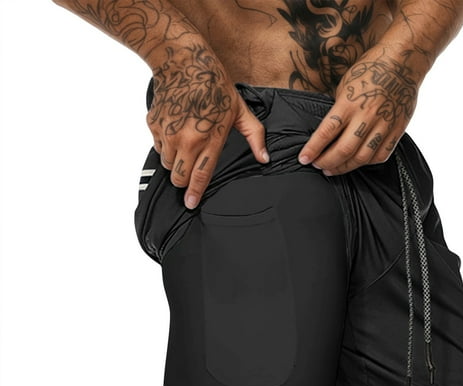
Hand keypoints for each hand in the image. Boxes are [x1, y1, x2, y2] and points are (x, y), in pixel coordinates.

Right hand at [146, 45, 268, 208]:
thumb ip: (255, 138)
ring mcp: (167, 133)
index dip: (195, 193)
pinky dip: (165, 146)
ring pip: (167, 164)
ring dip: (175, 163)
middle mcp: (185, 139)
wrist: (183, 62)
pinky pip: (157, 147)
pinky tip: (176, 132)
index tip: (191, 204)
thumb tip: (265, 158)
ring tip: (185, 147)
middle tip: (190, 173)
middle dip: (183, 181)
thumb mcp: (241, 112)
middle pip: (178, 177)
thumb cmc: (214, 86)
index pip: (200, 176)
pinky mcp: (154, 125)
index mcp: (209, 139)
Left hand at [298, 56, 419, 175]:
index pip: (326, 132)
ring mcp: (384, 124)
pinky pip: (381, 155)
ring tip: (333, 169)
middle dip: (327, 162)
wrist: (404, 60)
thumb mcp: (345, 86)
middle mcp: (366, 115)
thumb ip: (338, 111)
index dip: (313, 149)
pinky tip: (357, 162)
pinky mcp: (397, 129)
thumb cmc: (370, 70)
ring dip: (344, 168)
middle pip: (344, 150)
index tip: (303, 159)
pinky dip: (367, 163)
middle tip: (317, 166)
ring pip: (362, 157)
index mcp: (349, 103)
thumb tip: (325, 134)